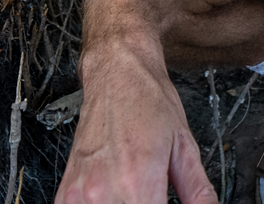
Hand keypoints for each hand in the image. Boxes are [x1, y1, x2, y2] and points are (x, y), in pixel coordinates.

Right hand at [55, 44, 218, 203]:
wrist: (117, 72)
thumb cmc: (149, 100)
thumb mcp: (184, 145)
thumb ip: (198, 190)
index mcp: (138, 184)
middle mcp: (104, 193)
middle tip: (155, 196)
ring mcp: (79, 196)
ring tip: (135, 195)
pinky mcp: (65, 194)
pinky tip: (115, 197)